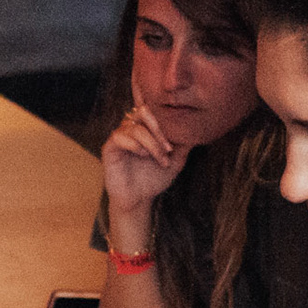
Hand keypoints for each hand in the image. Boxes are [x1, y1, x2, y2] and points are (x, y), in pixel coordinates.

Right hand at [100, 99, 190, 222]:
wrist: (139, 199)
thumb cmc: (154, 178)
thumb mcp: (176, 160)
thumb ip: (184, 144)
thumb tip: (197, 128)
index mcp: (146, 127)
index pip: (152, 108)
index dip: (165, 116)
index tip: (178, 137)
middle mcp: (131, 128)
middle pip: (144, 111)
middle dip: (159, 129)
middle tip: (169, 148)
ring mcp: (120, 136)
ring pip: (136, 128)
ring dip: (152, 143)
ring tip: (161, 159)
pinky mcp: (109, 147)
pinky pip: (120, 137)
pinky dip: (136, 145)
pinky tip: (144, 156)